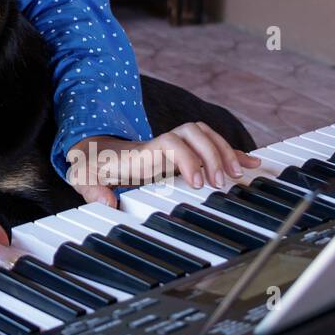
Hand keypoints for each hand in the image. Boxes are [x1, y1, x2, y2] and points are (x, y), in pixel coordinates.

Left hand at [66, 126, 263, 207]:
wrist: (95, 154)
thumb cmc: (93, 166)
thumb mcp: (84, 177)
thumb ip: (91, 189)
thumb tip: (107, 202)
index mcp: (142, 151)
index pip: (171, 142)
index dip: (188, 159)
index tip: (198, 183)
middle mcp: (161, 143)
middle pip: (194, 132)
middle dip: (213, 153)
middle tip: (223, 182)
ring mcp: (173, 146)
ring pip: (205, 135)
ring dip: (225, 151)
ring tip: (239, 175)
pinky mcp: (183, 153)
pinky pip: (210, 146)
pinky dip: (231, 153)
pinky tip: (251, 163)